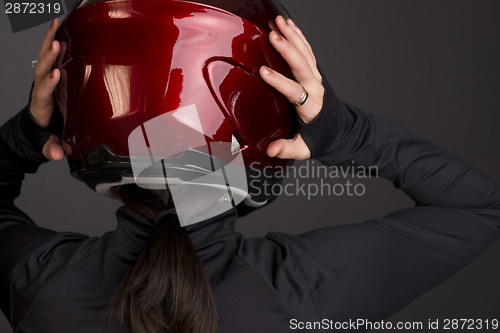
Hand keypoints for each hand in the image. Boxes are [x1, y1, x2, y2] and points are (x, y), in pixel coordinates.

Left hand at [30, 19, 63, 160]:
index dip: (49, 84)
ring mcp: (46, 80)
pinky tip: (61, 30)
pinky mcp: (53, 76)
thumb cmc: (46, 133)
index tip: (56, 75)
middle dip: (48, 57)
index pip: (43, 92)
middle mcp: (42, 89)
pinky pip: (52, 57)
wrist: (39, 126)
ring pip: (45, 58)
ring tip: (57, 25)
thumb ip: (52, 148)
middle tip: (56, 44)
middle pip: (42, 70)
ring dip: (50, 41)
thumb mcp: (48, 144)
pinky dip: (55, 42)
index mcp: (41, 105)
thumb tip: (58, 154)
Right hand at [260, 16, 324, 159]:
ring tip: (279, 23)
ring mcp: (316, 78)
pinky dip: (298, 36)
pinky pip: (307, 51)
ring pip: (305, 53)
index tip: (263, 72)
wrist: (340, 130)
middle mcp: (315, 88)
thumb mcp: (304, 149)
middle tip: (273, 36)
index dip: (279, 81)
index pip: (294, 91)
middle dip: (288, 49)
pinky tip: (289, 25)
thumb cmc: (320, 137)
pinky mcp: (314, 73)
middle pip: (302, 65)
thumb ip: (287, 149)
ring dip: (292, 36)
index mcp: (311, 106)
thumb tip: (271, 150)